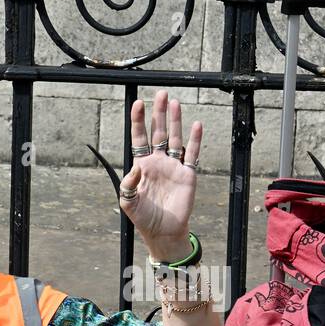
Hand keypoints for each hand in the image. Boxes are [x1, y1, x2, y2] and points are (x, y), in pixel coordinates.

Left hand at [119, 89, 202, 262]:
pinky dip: (195, 140)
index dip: (139, 121)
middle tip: (161, 94)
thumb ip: (128, 184)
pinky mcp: (187, 174)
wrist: (163, 231)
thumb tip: (135, 166)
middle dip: (159, 113)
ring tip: (174, 102)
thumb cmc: (143, 217)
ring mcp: (173, 166)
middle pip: (158, 132)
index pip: (139, 138)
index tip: (138, 104)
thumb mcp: (128, 202)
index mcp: (142, 166)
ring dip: (175, 121)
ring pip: (174, 138)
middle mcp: (158, 162)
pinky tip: (196, 125)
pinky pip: (192, 154)